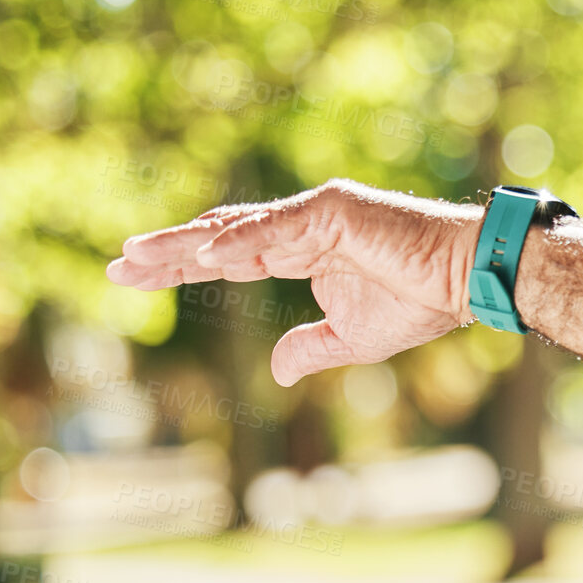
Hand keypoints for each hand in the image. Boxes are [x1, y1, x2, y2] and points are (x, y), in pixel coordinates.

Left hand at [106, 178, 484, 385]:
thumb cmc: (420, 302)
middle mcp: (299, 227)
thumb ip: (309, 347)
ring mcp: (313, 215)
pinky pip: (276, 229)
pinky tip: (204, 255)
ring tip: (140, 254)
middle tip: (117, 265)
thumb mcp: (351, 338)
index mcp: (301, 252)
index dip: (181, 267)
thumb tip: (276, 370)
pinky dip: (240, 241)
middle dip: (167, 252)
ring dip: (186, 243)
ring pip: (236, 229)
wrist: (465, 280)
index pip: (228, 259)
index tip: (134, 276)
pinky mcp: (332, 212)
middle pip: (219, 239)